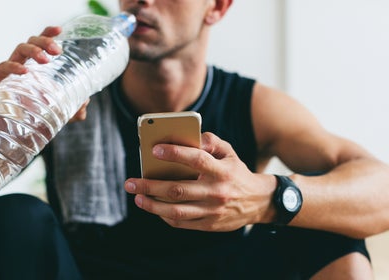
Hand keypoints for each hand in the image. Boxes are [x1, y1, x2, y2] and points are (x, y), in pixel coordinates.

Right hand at [0, 26, 89, 121]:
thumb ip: (74, 109)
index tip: (60, 30)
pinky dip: (13, 67)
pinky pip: (1, 67)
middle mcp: (21, 63)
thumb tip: (84, 105)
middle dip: (45, 41)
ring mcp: (7, 70)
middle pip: (32, 41)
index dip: (49, 33)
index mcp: (34, 66)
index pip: (41, 44)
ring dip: (34, 51)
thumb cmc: (31, 115)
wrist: (9, 132)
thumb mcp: (58, 113)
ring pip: (19, 49)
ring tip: (46, 60)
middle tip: (58, 51)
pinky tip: (24, 71)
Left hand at [124, 132, 276, 231]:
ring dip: (152, 205)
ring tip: (137, 197)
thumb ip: (210, 141)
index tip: (154, 150)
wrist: (258, 202)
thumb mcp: (229, 152)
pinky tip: (154, 208)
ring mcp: (212, 211)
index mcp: (222, 171)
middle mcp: (216, 192)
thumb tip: (190, 138)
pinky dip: (164, 216)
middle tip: (130, 182)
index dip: (175, 153)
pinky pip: (182, 223)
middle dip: (150, 186)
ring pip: (176, 210)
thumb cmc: (236, 172)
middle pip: (178, 190)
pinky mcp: (209, 225)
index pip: (197, 159)